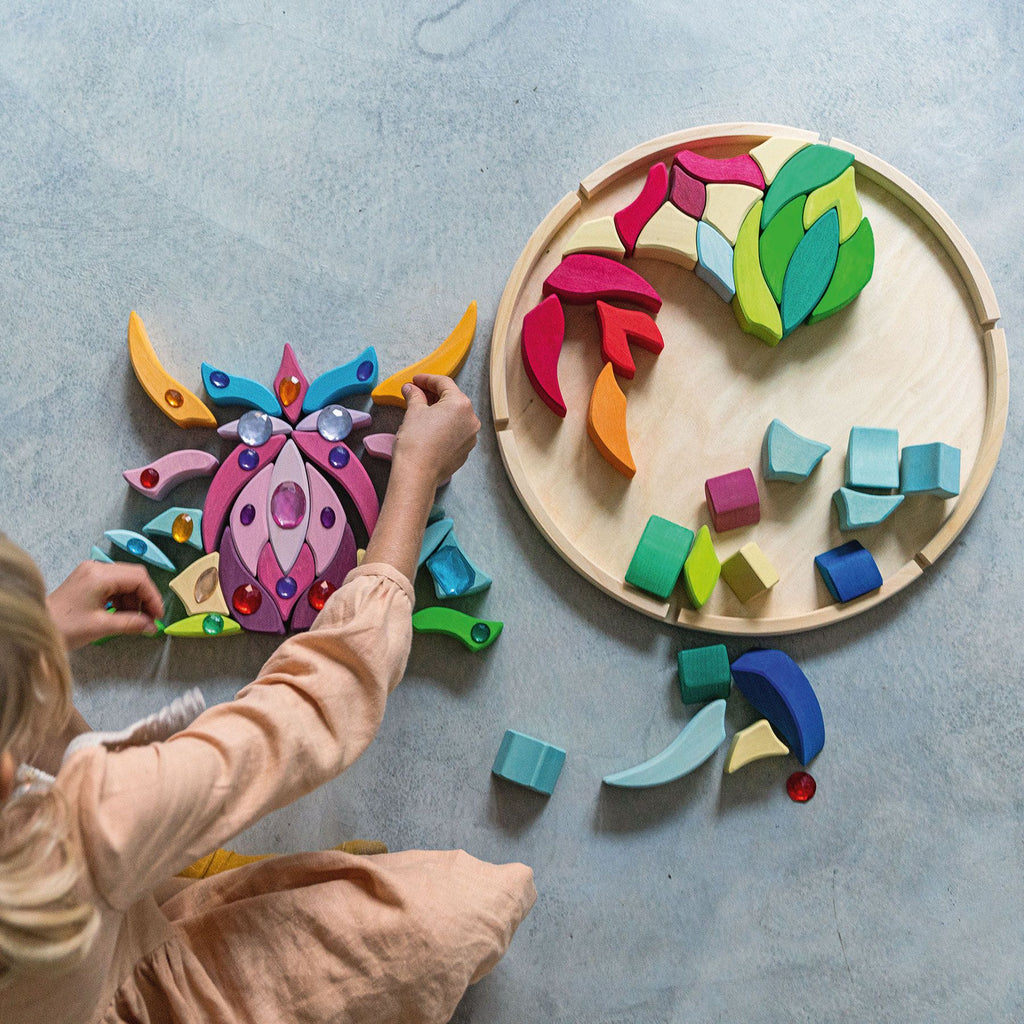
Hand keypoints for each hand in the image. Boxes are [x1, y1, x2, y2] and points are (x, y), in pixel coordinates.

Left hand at [46, 561, 164, 649]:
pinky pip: (114, 584)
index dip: (152, 597)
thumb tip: (152, 626)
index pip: (138, 578)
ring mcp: (91, 572)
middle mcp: (96, 568)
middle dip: (144, 598)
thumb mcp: (101, 627)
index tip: (158, 615)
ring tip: (132, 620)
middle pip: (133, 576)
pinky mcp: (87, 579)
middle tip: (149, 618)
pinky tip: (120, 614)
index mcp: (99, 575)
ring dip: (133, 600)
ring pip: (125, 581)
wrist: (37, 627)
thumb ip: (131, 624)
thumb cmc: (64, 627)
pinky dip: (122, 599)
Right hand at [392, 374, 480, 487]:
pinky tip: (431, 428)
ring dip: (440, 410)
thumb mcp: (413, 411)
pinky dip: (445, 426)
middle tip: (417, 393)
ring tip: (422, 410)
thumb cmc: (415, 442)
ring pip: (456, 416)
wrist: (418, 474)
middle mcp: (471, 419)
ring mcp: (471, 436)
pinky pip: (456, 431)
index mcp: (460, 404)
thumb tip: (411, 388)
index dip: (427, 379)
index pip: (444, 383)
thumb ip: (414, 395)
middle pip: (452, 398)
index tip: (415, 381)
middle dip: (434, 394)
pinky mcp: (466, 450)